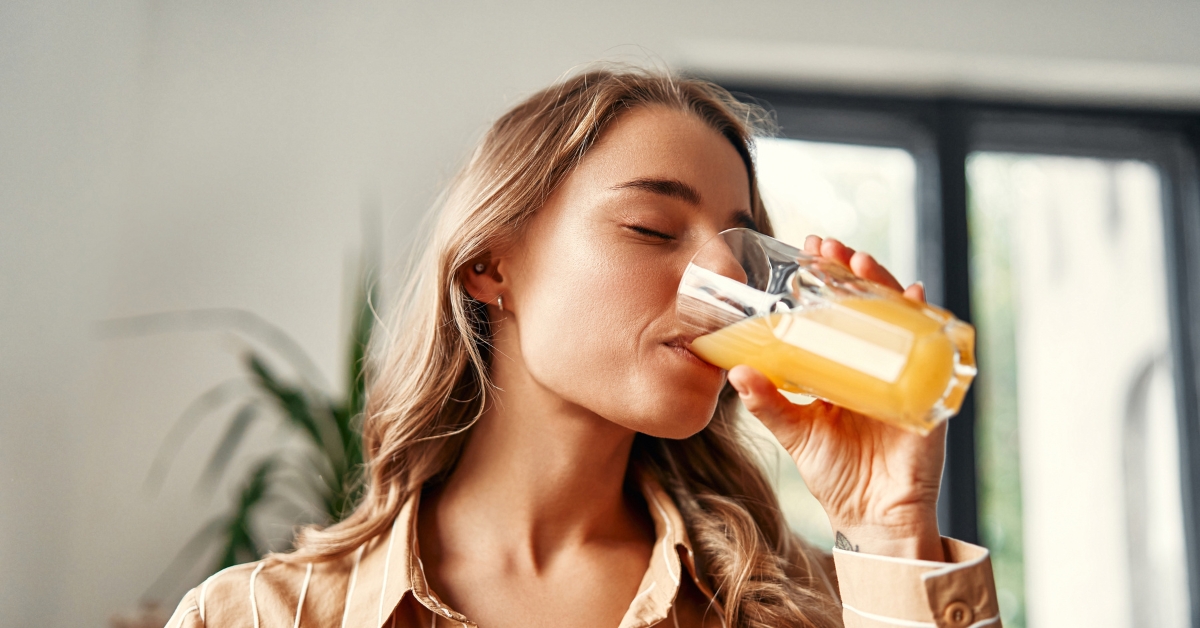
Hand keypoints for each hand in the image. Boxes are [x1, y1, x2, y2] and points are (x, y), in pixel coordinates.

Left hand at [727, 236, 946, 560]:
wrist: (873, 516)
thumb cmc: (837, 473)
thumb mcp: (797, 432)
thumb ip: (769, 403)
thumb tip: (738, 372)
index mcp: (844, 366)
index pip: (836, 310)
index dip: (826, 279)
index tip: (808, 249)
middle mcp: (876, 362)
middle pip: (868, 304)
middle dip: (851, 271)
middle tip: (829, 247)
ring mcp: (904, 372)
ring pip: (898, 316)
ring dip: (883, 285)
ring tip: (861, 263)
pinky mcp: (928, 391)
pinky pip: (932, 348)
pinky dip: (924, 321)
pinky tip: (914, 297)